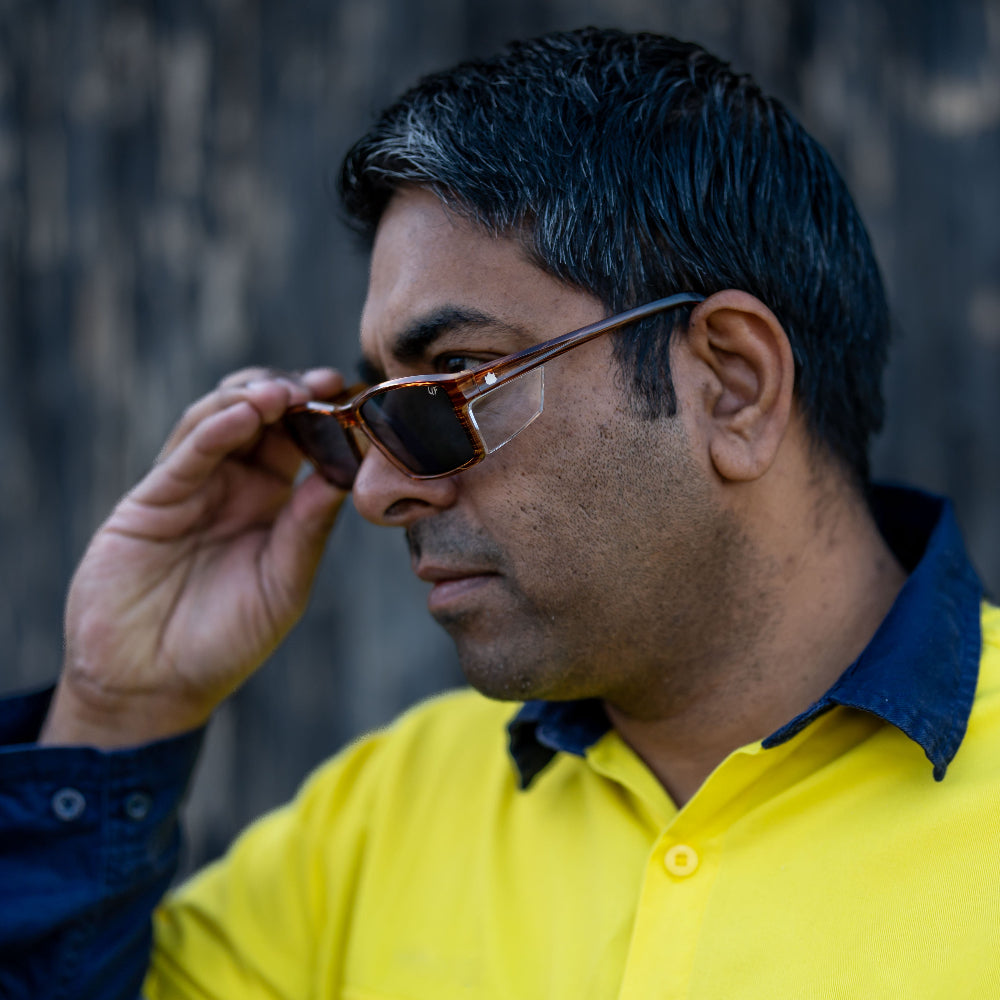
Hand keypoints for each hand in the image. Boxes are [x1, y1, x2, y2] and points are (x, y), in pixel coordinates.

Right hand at [41, 368, 346, 747]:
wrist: (153, 686)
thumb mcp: (283, 585)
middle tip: (322, 384)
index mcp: (270, 503)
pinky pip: (184, 457)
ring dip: (250, 400)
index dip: (323, 416)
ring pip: (218, 422)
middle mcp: (231, 486)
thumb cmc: (227, 641)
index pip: (298, 442)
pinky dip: (212, 431)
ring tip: (284, 393)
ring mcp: (190, 489)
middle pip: (260, 418)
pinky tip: (240, 415)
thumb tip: (345, 478)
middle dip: (290, 393)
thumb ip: (307, 530)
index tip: (352, 397)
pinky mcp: (150, 502)